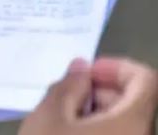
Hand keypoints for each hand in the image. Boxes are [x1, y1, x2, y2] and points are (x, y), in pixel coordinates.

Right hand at [19, 57, 157, 134]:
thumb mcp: (50, 116)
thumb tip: (82, 68)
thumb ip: (68, 86)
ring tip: (61, 118)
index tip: (84, 72)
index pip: (145, 79)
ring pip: (124, 120)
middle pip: (134, 100)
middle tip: (65, 95)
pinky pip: (115, 134)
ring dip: (95, 110)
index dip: (116, 67)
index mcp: (132, 121)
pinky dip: (96, 128)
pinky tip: (66, 132)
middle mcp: (141, 134)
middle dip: (100, 90)